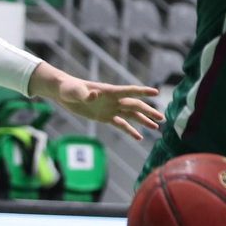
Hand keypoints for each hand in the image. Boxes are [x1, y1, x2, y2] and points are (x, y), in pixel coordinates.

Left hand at [32, 67, 162, 140]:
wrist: (64, 93)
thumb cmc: (69, 88)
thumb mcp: (75, 91)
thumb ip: (85, 94)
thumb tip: (94, 96)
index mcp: (109, 91)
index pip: (129, 91)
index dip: (142, 92)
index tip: (156, 92)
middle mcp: (114, 100)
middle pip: (135, 106)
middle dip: (148, 111)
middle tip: (161, 118)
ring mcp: (111, 109)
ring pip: (131, 116)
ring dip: (143, 121)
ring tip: (156, 128)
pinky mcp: (105, 117)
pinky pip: (121, 125)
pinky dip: (130, 131)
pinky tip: (139, 137)